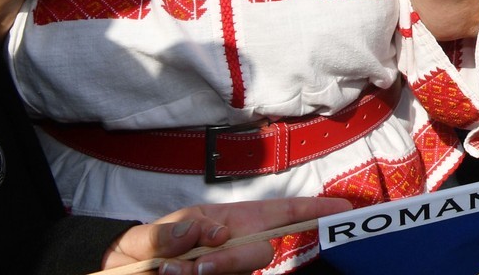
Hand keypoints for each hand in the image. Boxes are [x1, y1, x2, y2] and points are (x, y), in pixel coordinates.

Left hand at [100, 195, 351, 274]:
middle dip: (235, 259)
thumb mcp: (142, 238)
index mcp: (228, 222)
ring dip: (212, 271)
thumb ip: (165, 236)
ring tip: (169, 271)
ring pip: (244, 271)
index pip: (279, 213)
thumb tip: (206, 231)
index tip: (341, 210)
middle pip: (262, 251)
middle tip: (197, 267)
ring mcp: (227, 269)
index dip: (312, 211)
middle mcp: (233, 246)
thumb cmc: (137, 252)